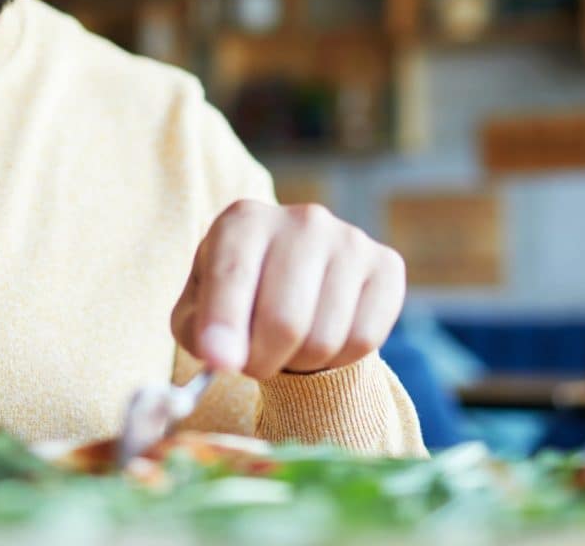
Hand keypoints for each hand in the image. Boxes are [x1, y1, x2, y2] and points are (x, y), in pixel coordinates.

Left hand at [171, 200, 404, 377]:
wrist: (293, 282)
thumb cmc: (236, 298)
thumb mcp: (199, 309)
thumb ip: (198, 332)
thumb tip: (220, 356)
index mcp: (243, 220)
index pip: (234, 274)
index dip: (225, 325)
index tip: (220, 361)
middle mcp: (301, 220)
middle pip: (284, 320)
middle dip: (262, 360)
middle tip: (252, 364)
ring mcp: (349, 239)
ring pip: (324, 338)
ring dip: (299, 363)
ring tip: (285, 346)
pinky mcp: (386, 265)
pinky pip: (364, 339)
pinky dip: (338, 359)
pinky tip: (323, 337)